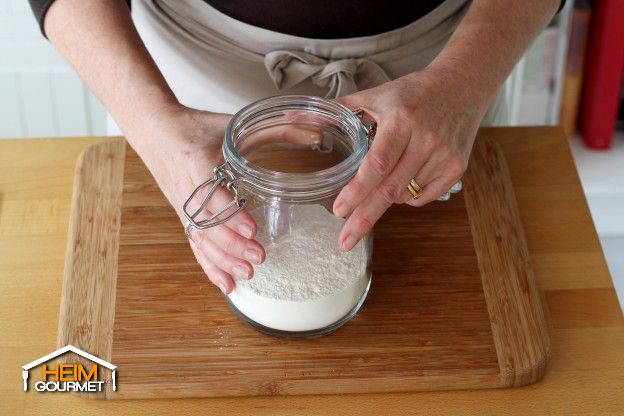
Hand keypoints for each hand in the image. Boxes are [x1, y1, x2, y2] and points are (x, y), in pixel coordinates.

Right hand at [128, 104, 264, 293]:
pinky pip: (194, 246)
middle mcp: (186, 188)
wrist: (155, 130)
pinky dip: (210, 266)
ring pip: (200, 240)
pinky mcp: (182, 217)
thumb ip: (276, 129)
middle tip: (259, 257)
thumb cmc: (196, 126)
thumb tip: (318, 136)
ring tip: (248, 274)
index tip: (253, 229)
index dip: (231, 215)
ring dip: (223, 260)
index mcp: (197, 161)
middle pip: (207, 224)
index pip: (212, 194)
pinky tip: (226, 284)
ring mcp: (182, 206)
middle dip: (233, 244)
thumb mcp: (234, 123)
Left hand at [332, 66, 490, 250]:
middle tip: (345, 241)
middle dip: (365, 218)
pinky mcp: (457, 168)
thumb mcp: (377, 95)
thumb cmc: (413, 92)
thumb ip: (339, 110)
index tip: (338, 211)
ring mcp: (444, 156)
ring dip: (386, 195)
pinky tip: (407, 175)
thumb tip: (295, 118)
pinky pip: (423, 197)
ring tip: (388, 173)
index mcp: (402, 120)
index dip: (357, 190)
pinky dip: (407, 196)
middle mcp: (426, 139)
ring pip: (404, 195)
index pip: (377, 163)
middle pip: (390, 189)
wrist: (463, 85)